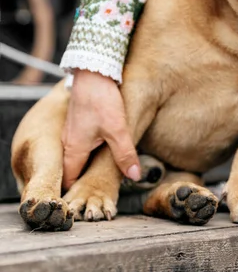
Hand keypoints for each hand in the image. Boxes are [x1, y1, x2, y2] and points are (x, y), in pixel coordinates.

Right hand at [62, 69, 140, 189]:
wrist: (93, 70)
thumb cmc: (102, 100)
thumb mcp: (118, 130)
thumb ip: (125, 155)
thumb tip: (134, 177)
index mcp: (74, 149)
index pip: (69, 180)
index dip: (76, 193)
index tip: (87, 201)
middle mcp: (68, 142)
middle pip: (72, 169)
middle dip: (82, 181)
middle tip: (97, 192)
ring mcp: (72, 130)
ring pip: (77, 154)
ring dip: (87, 164)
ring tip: (102, 174)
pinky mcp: (79, 120)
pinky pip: (81, 142)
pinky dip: (89, 149)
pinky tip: (103, 148)